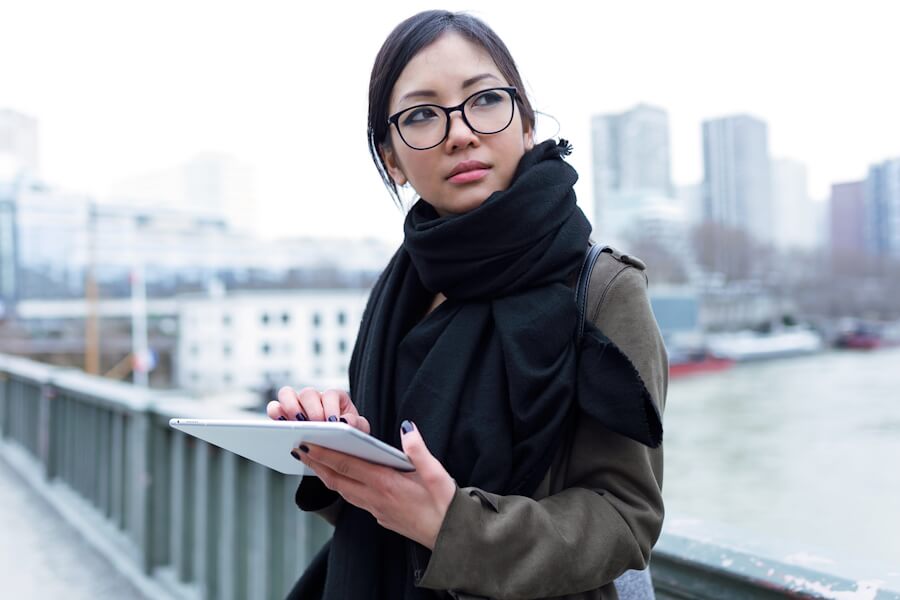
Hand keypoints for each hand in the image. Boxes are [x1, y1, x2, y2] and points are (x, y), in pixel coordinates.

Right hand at [266, 386, 369, 432]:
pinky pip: (274, 407)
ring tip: (296, 424)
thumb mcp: (358, 430)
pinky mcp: (283, 414)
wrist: (335, 446)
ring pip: (287, 394)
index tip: (333, 423)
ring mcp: (297, 404)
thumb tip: (345, 422)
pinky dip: (275, 413)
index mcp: (334, 398)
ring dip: (290, 407)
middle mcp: (314, 398)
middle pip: (308, 393)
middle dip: (312, 410)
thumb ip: (357, 424)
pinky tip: (280, 427)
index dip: (331, 407)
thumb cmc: (348, 434)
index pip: (331, 395)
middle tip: (316, 425)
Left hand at [294, 420, 456, 549]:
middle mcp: (376, 498)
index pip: (347, 465)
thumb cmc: (446, 505)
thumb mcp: (437, 474)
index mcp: (387, 484)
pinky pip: (354, 499)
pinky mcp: (382, 517)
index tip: (306, 443)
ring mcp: (377, 510)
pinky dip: (341, 486)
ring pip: (343, 491)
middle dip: (316, 463)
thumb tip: (407, 428)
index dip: (324, 453)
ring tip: (313, 462)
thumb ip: (419, 451)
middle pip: (337, 479)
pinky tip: (341, 479)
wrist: (452, 540)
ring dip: (325, 476)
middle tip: (297, 448)